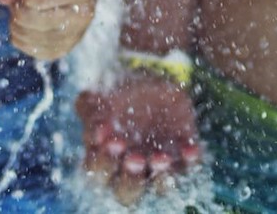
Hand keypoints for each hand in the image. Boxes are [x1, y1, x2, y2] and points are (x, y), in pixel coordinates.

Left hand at [0, 0, 96, 59]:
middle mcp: (84, 14)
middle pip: (25, 16)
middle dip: (18, 0)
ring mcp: (75, 35)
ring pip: (23, 34)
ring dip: (16, 16)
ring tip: (31, 3)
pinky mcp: (62, 50)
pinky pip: (25, 47)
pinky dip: (20, 32)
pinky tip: (32, 17)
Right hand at [77, 74, 201, 204]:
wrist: (154, 85)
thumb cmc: (122, 95)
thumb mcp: (104, 94)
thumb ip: (90, 103)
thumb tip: (86, 102)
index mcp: (105, 159)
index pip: (96, 173)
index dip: (100, 160)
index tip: (106, 138)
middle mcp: (129, 172)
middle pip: (125, 192)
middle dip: (130, 178)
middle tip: (134, 158)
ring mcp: (157, 170)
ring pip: (159, 188)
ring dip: (160, 177)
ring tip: (161, 158)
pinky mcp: (182, 162)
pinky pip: (188, 169)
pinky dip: (189, 160)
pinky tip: (189, 148)